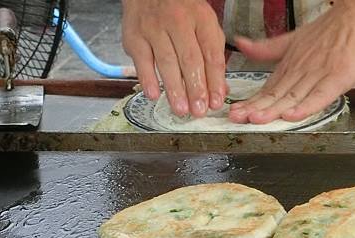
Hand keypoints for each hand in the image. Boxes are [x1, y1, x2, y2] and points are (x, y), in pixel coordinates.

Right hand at [122, 0, 225, 116]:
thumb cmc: (180, 11)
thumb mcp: (203, 25)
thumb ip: (212, 56)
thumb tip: (219, 90)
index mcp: (201, 19)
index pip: (211, 53)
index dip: (215, 80)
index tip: (216, 101)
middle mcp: (178, 22)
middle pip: (190, 59)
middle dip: (196, 88)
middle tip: (199, 110)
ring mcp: (154, 29)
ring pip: (167, 62)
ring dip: (174, 89)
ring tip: (181, 109)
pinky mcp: (135, 37)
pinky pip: (142, 61)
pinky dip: (148, 79)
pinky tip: (154, 95)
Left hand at [229, 0, 354, 123]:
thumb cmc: (332, 29)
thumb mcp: (293, 40)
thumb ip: (267, 48)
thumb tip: (241, 44)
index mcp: (290, 65)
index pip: (267, 89)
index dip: (250, 102)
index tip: (234, 112)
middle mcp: (301, 70)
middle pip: (275, 95)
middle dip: (254, 108)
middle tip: (236, 118)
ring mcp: (319, 73)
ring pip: (292, 96)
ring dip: (273, 109)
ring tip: (255, 119)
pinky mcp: (339, 75)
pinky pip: (321, 94)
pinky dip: (307, 106)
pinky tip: (293, 115)